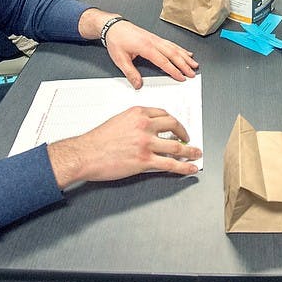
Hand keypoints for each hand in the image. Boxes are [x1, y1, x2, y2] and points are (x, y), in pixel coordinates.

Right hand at [47, 106, 201, 186]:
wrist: (86, 154)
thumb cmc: (97, 140)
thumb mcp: (118, 121)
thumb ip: (135, 122)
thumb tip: (148, 129)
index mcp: (138, 114)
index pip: (163, 113)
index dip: (173, 121)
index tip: (176, 126)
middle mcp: (145, 126)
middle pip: (174, 126)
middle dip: (184, 132)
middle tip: (187, 138)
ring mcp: (146, 143)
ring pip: (176, 146)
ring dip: (190, 151)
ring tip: (196, 153)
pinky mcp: (145, 161)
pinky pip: (170, 163)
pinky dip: (184, 166)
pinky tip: (190, 167)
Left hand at [103, 18, 197, 88]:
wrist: (114, 26)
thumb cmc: (117, 40)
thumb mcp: (120, 59)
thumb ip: (130, 72)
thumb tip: (138, 84)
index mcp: (146, 47)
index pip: (163, 61)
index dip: (173, 70)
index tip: (181, 77)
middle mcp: (153, 42)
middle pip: (173, 54)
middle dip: (184, 65)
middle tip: (193, 73)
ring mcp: (156, 39)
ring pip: (174, 48)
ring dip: (185, 57)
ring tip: (194, 64)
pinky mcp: (155, 38)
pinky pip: (171, 44)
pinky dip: (181, 49)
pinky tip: (186, 53)